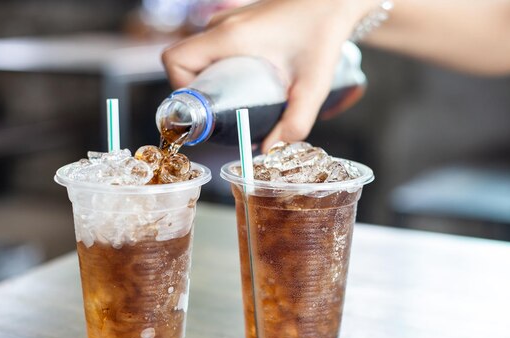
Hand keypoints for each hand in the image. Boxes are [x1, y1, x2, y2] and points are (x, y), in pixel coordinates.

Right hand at [162, 0, 373, 151]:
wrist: (334, 0)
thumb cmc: (324, 32)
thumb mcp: (312, 84)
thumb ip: (295, 120)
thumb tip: (269, 149)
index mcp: (229, 37)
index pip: (175, 59)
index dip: (180, 88)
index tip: (206, 109)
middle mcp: (222, 25)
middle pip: (186, 62)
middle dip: (200, 92)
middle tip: (225, 113)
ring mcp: (229, 21)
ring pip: (201, 55)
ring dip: (211, 80)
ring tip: (239, 100)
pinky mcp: (239, 22)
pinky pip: (215, 48)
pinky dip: (222, 68)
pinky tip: (248, 82)